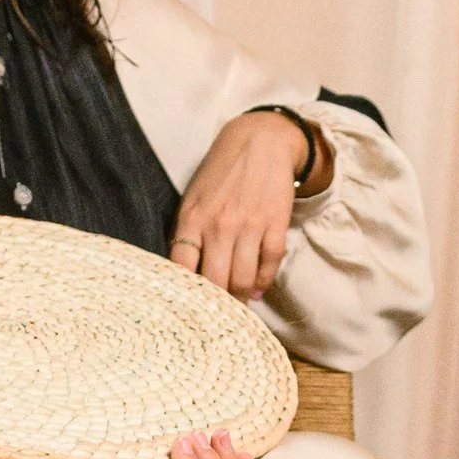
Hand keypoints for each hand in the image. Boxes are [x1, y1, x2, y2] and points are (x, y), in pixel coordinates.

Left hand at [169, 112, 324, 298]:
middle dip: (216, 306)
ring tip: (238, 306)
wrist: (259, 141)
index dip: (186, 295)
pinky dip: (263, 281)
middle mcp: (220, 225)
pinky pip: (269, 263)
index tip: (188, 309)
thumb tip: (187, 275)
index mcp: (193, 218)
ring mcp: (249, 225)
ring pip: (243, 278)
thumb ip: (188, 233)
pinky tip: (257, 288)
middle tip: (217, 317)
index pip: (183, 269)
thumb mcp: (193, 199)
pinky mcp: (275, 224)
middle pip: (215, 282)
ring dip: (241, 298)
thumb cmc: (220, 173)